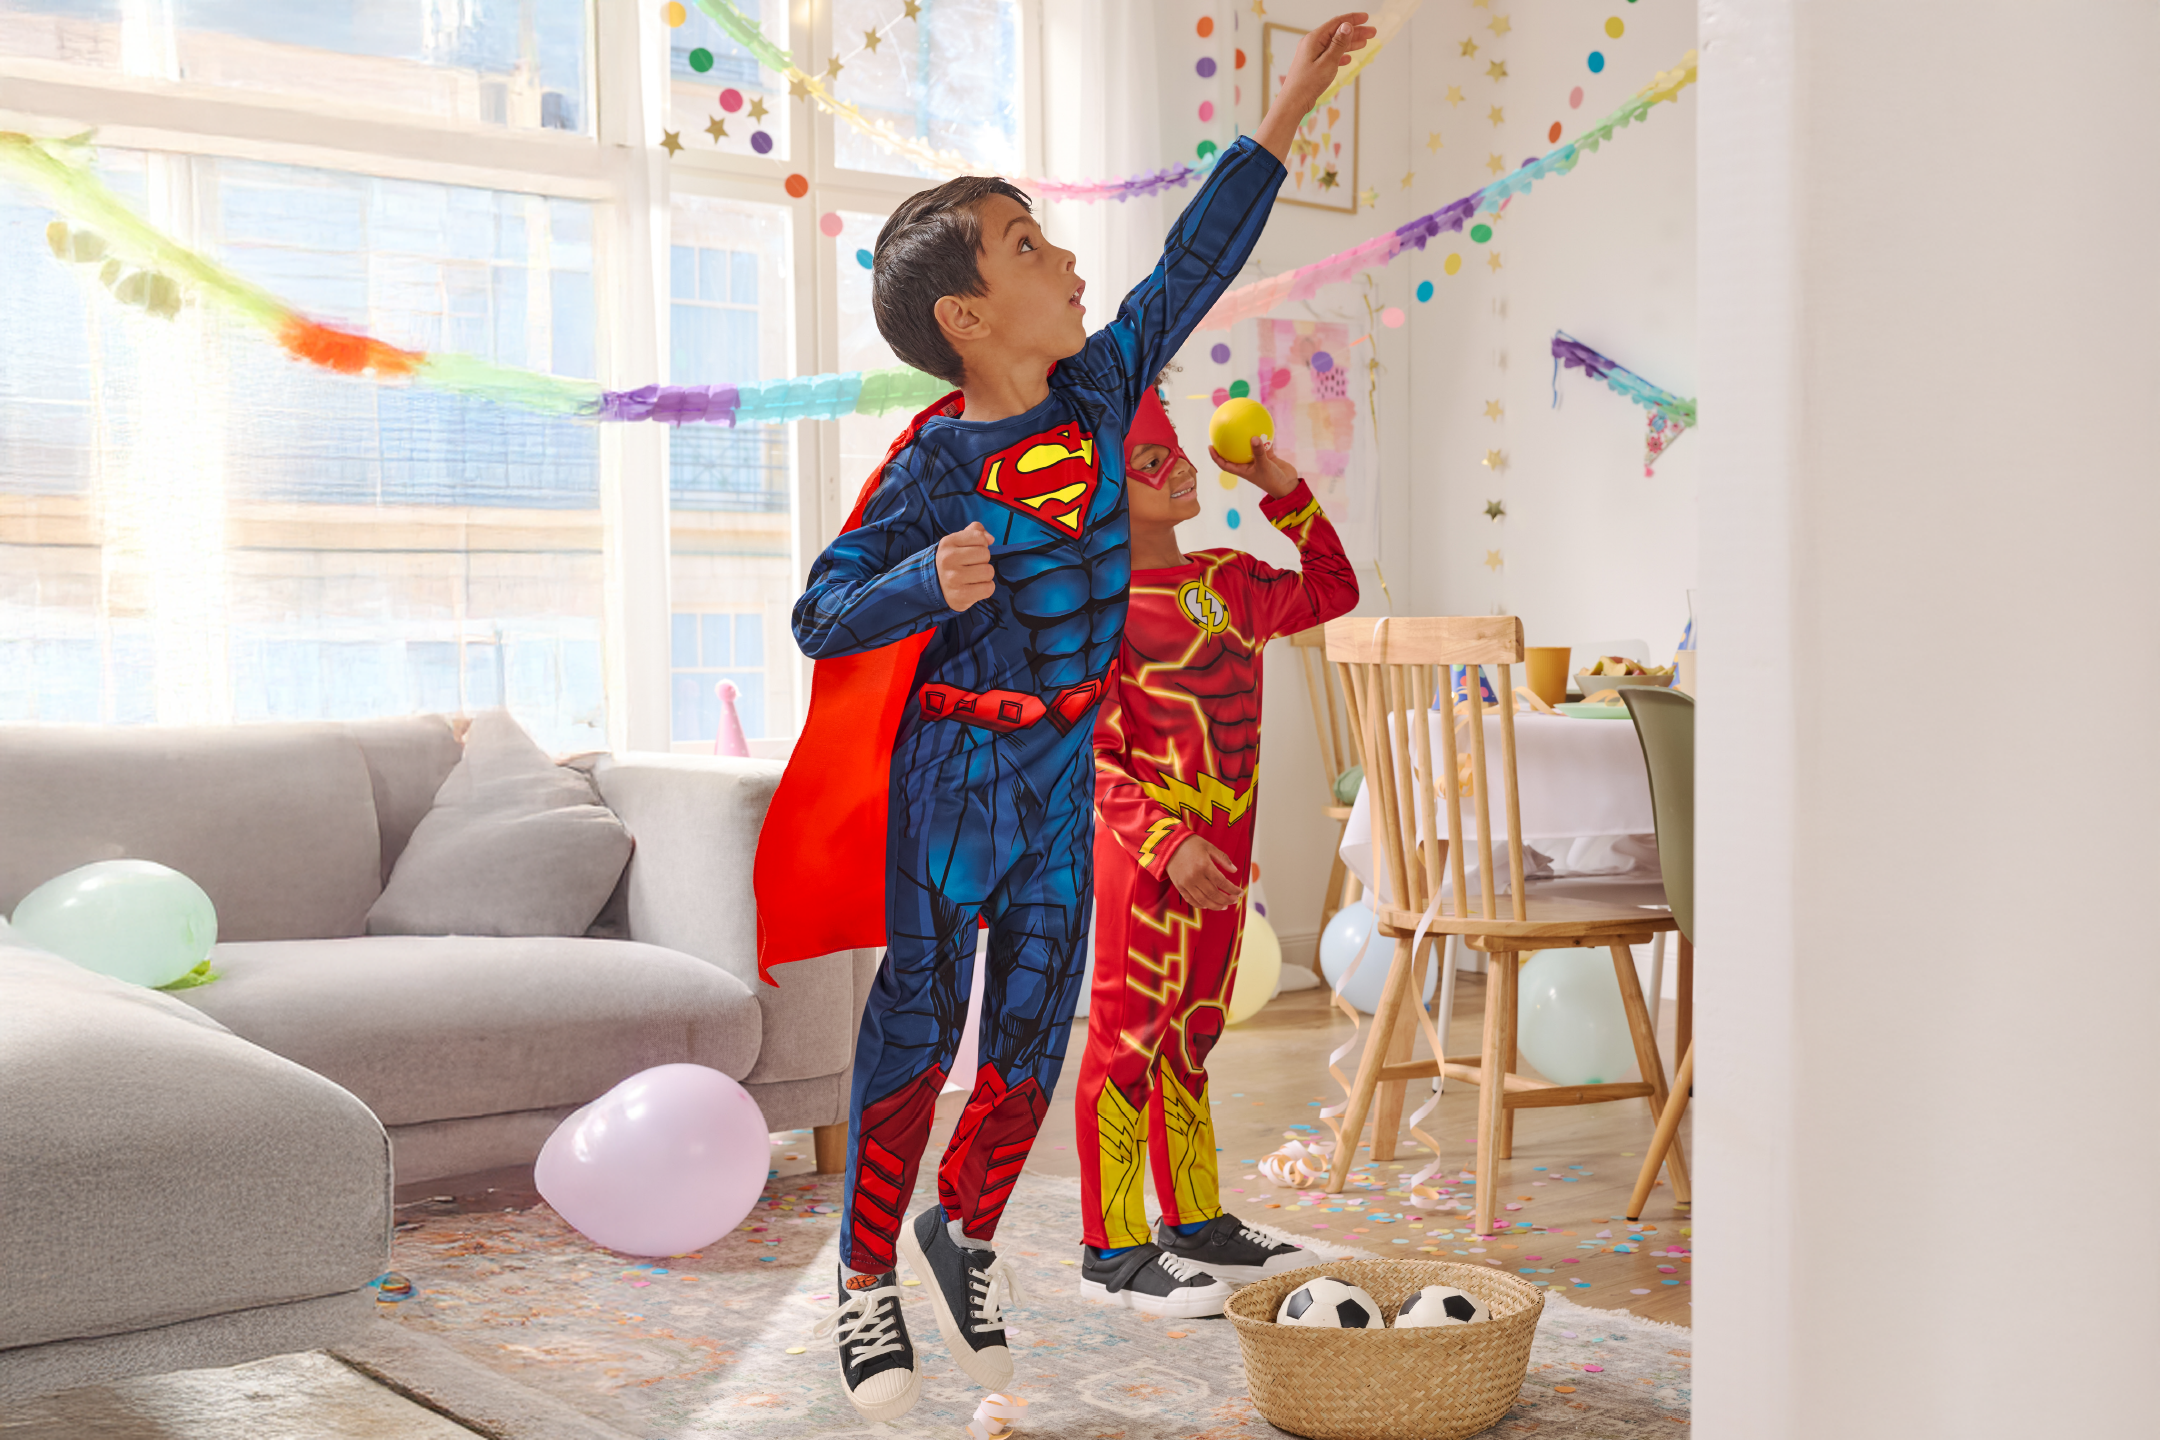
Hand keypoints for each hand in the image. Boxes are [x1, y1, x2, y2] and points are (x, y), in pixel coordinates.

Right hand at [936, 522, 995, 610]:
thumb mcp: (958, 542)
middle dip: (983, 560)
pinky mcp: (960, 596)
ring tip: (974, 577)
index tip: (972, 552)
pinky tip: (975, 587)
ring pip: (988, 572)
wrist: (936, 586)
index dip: (981, 545)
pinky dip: (986, 588)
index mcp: (947, 543)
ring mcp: (953, 579)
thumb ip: (975, 532)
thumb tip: (990, 538)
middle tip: (972, 566)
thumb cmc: (953, 561)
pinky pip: (988, 589)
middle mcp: (948, 559)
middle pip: (985, 555)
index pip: (980, 537)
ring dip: (985, 575)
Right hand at [1166, 836, 1242, 910]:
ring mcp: (1186, 883)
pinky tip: (1208, 905)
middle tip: (1234, 901)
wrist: (1169, 844)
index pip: (1222, 882)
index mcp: (1204, 866)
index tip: (1240, 893)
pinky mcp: (1179, 886)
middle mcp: (1195, 877)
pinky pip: (1191, 900)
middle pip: (1214, 894)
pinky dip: (1200, 905)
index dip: (1233, 889)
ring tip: (1224, 906)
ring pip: (1203, 900)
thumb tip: (1235, 870)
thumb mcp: (1209, 847)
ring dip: (1215, 905)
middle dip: (1226, 899)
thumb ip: (1223, 859)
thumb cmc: (1191, 844)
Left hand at [1208, 435, 1300, 498]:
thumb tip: (1253, 437)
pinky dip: (1264, 437)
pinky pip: (1264, 445)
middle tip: (1223, 432)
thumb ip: (1259, 452)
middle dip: (1229, 444)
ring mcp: (1259, 460)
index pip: (1225, 464)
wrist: (1288, 486)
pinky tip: (1264, 426)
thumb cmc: (1273, 480)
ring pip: (1250, 448)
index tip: (1210, 446)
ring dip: (1247, 439)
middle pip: (1235, 453)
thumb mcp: (1264, 466)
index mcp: (1243, 470)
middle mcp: (1249, 465)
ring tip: (1242, 426)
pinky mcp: (1269, 457)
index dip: (1216, 457)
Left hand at [1255, 13, 1375, 161]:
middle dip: (1355, 32)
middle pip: (1337, 33)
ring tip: (1365, 43)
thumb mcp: (1328, 62)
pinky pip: (1329, 56)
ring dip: (1350, 43)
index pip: (1336, 23)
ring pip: (1335, 45)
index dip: (1352, 19)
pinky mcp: (1313, 65)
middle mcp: (1312, 44)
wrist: (1293, 102)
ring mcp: (1312, 54)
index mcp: (1314, 39)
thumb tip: (1347, 26)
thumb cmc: (1307, 83)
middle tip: (1372, 32)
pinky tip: (1348, 58)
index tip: (1366, 18)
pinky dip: (1340, 55)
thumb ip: (1338, 43)